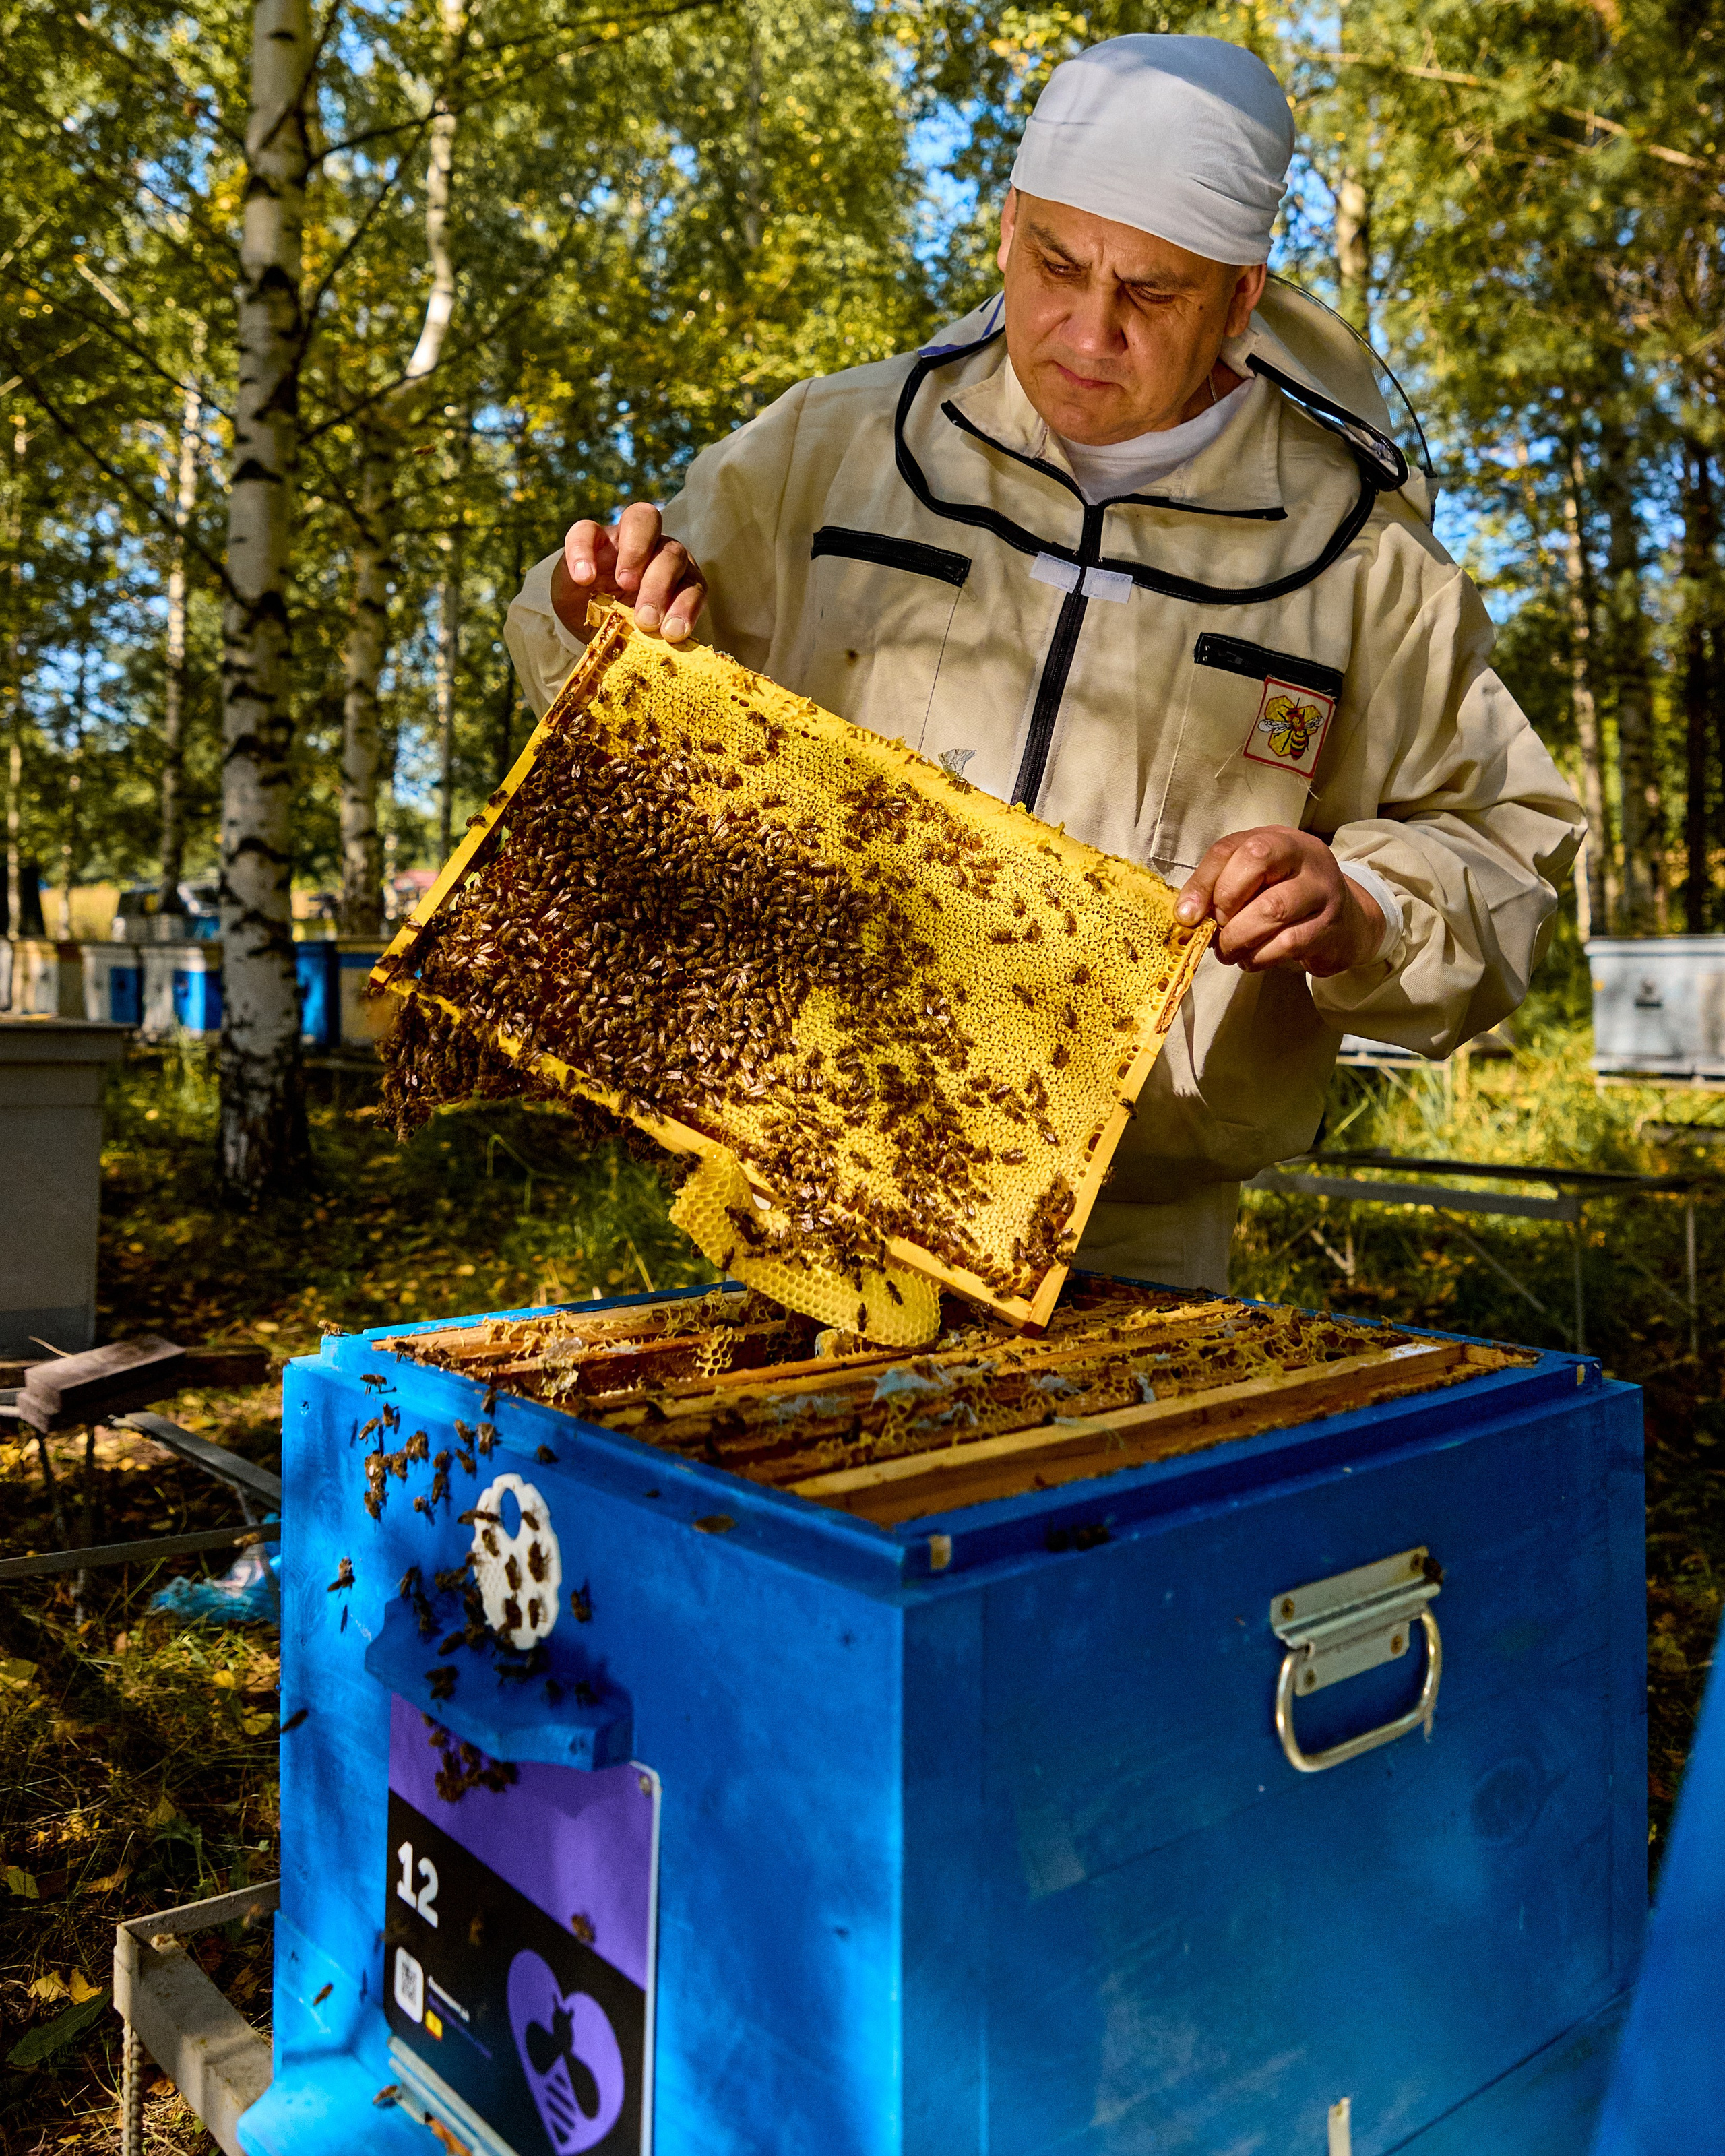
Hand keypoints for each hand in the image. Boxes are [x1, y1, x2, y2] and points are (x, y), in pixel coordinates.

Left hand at [551, 502, 705, 641]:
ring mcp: (669, 559)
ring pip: (672, 555)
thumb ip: (571, 587)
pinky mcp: (692, 585)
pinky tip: (672, 632)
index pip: (587, 531)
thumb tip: (588, 582)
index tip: (583, 579)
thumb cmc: (595, 610)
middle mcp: (639, 540)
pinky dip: (685, 610)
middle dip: (635, 550)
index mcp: (602, 542)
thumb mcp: (572, 599)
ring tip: (647, 622)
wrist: (623, 635)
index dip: (582, 549)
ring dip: (659, 587)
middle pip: (645, 519)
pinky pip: (695, 590)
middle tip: (626, 585)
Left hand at [1175, 827, 1384, 976]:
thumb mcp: (1254, 878)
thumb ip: (1220, 886)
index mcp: (1278, 839)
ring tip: (1228, 951)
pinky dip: (1259, 956)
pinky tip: (1251, 958)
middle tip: (1216, 930)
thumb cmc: (1285, 895)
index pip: (1232, 848)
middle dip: (1224, 905)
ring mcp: (1323, 891)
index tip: (1187, 915)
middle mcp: (1305, 857)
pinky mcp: (1329, 928)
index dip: (1203, 881)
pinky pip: (1287, 943)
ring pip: (1272, 909)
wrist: (1344, 921)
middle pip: (1256, 864)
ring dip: (1238, 938)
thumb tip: (1187, 915)